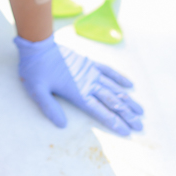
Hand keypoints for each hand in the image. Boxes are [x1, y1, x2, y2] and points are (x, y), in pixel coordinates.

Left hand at [14, 34, 143, 135]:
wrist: (37, 44)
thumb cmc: (35, 69)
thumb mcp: (36, 90)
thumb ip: (49, 107)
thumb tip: (62, 125)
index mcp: (76, 92)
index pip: (99, 110)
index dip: (114, 121)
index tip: (127, 131)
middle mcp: (87, 82)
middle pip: (111, 101)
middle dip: (126, 114)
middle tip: (140, 126)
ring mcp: (90, 71)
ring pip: (113, 87)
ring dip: (127, 99)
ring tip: (140, 110)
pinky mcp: (88, 62)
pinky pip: (108, 70)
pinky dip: (119, 77)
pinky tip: (130, 85)